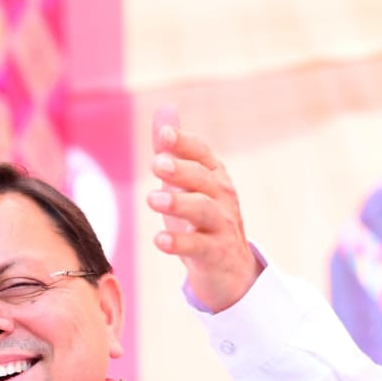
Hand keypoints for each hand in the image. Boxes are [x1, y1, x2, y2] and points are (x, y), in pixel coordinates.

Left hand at [146, 119, 261, 312]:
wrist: (229, 271)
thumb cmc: (202, 221)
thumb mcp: (187, 183)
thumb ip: (173, 150)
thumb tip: (164, 109)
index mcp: (214, 176)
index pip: (202, 154)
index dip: (184, 143)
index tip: (164, 135)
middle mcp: (221, 197)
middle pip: (203, 178)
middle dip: (181, 169)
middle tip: (157, 163)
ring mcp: (221, 226)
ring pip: (203, 210)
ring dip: (178, 203)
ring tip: (152, 199)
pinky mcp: (215, 254)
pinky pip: (198, 246)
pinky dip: (179, 243)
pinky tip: (159, 240)